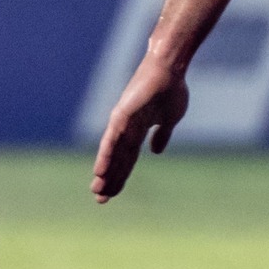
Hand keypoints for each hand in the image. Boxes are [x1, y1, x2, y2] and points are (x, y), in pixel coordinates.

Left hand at [90, 57, 189, 201]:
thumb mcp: (169, 119)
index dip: (121, 176)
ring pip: (111, 153)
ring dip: (105, 172)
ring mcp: (122, 122)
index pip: (127, 159)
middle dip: (110, 179)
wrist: (170, 69)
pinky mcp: (121, 115)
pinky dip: (105, 156)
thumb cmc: (171, 90)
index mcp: (137, 130)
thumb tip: (156, 151)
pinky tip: (99, 171)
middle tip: (100, 199)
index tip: (113, 194)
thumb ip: (161, 134)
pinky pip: (111, 140)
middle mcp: (126, 128)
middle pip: (116, 160)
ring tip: (97, 190)